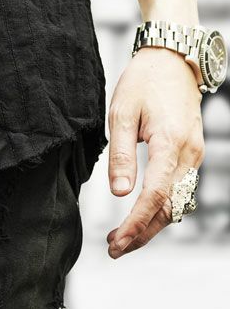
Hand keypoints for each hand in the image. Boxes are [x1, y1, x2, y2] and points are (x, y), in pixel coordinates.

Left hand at [106, 45, 204, 258]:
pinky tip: (137, 220)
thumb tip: (120, 193)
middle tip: (113, 250)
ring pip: (175, 203)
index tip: (118, 243)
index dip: (136, 223)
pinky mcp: (191, 155)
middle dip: (142, 233)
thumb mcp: (121, 114)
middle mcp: (189, 152)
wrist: (172, 58)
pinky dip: (158, 210)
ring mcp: (194, 154)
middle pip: (168, 207)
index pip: (155, 194)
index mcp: (170, 142)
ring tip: (119, 241)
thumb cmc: (143, 82)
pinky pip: (178, 192)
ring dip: (149, 226)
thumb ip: (120, 155)